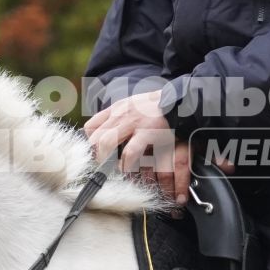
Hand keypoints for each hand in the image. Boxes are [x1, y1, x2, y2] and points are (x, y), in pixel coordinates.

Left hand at [84, 90, 192, 204]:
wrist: (180, 100)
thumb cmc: (157, 107)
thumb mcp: (134, 105)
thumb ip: (120, 117)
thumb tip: (107, 136)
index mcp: (117, 108)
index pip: (91, 126)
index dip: (89, 143)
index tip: (93, 154)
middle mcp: (121, 114)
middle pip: (95, 138)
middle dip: (95, 155)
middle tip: (99, 167)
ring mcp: (134, 122)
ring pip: (106, 143)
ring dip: (105, 160)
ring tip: (110, 169)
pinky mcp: (148, 132)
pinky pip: (130, 152)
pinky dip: (125, 164)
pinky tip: (126, 169)